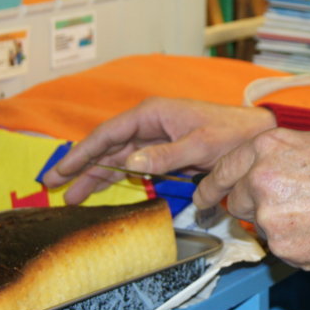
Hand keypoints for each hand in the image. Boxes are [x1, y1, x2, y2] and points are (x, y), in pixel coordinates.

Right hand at [43, 97, 276, 203]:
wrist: (258, 134)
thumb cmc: (233, 134)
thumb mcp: (201, 144)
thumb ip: (166, 155)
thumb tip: (130, 164)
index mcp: (153, 114)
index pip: (108, 133)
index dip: (81, 153)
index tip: (61, 170)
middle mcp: (150, 123)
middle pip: (106, 146)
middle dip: (79, 165)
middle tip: (51, 186)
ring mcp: (156, 138)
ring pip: (116, 158)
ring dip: (93, 175)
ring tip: (70, 196)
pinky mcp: (165, 152)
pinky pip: (133, 165)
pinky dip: (115, 176)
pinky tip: (99, 189)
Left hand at [194, 128, 309, 270]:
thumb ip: (278, 156)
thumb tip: (257, 171)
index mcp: (268, 147)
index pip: (224, 169)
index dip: (210, 187)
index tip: (202, 199)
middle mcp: (261, 177)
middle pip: (237, 202)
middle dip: (255, 208)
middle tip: (288, 208)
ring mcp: (269, 213)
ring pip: (261, 228)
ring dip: (281, 227)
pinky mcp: (281, 245)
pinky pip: (280, 249)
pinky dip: (297, 247)